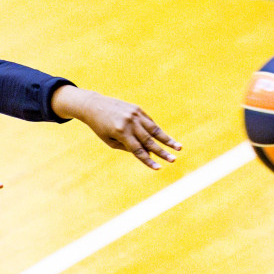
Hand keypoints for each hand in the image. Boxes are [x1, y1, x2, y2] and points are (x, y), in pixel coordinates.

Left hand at [52, 85, 180, 168]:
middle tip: (174, 160)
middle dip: (163, 152)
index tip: (159, 168)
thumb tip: (147, 152)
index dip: (148, 160)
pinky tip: (166, 138)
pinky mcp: (137, 109)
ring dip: (168, 139)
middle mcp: (130, 123)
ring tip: (179, 147)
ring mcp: (135, 114)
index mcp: (121, 132)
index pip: (137, 150)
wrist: (94, 105)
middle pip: (149, 141)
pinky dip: (156, 131)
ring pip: (154, 129)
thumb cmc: (101, 127)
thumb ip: (128, 147)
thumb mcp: (110, 140)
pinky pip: (149, 122)